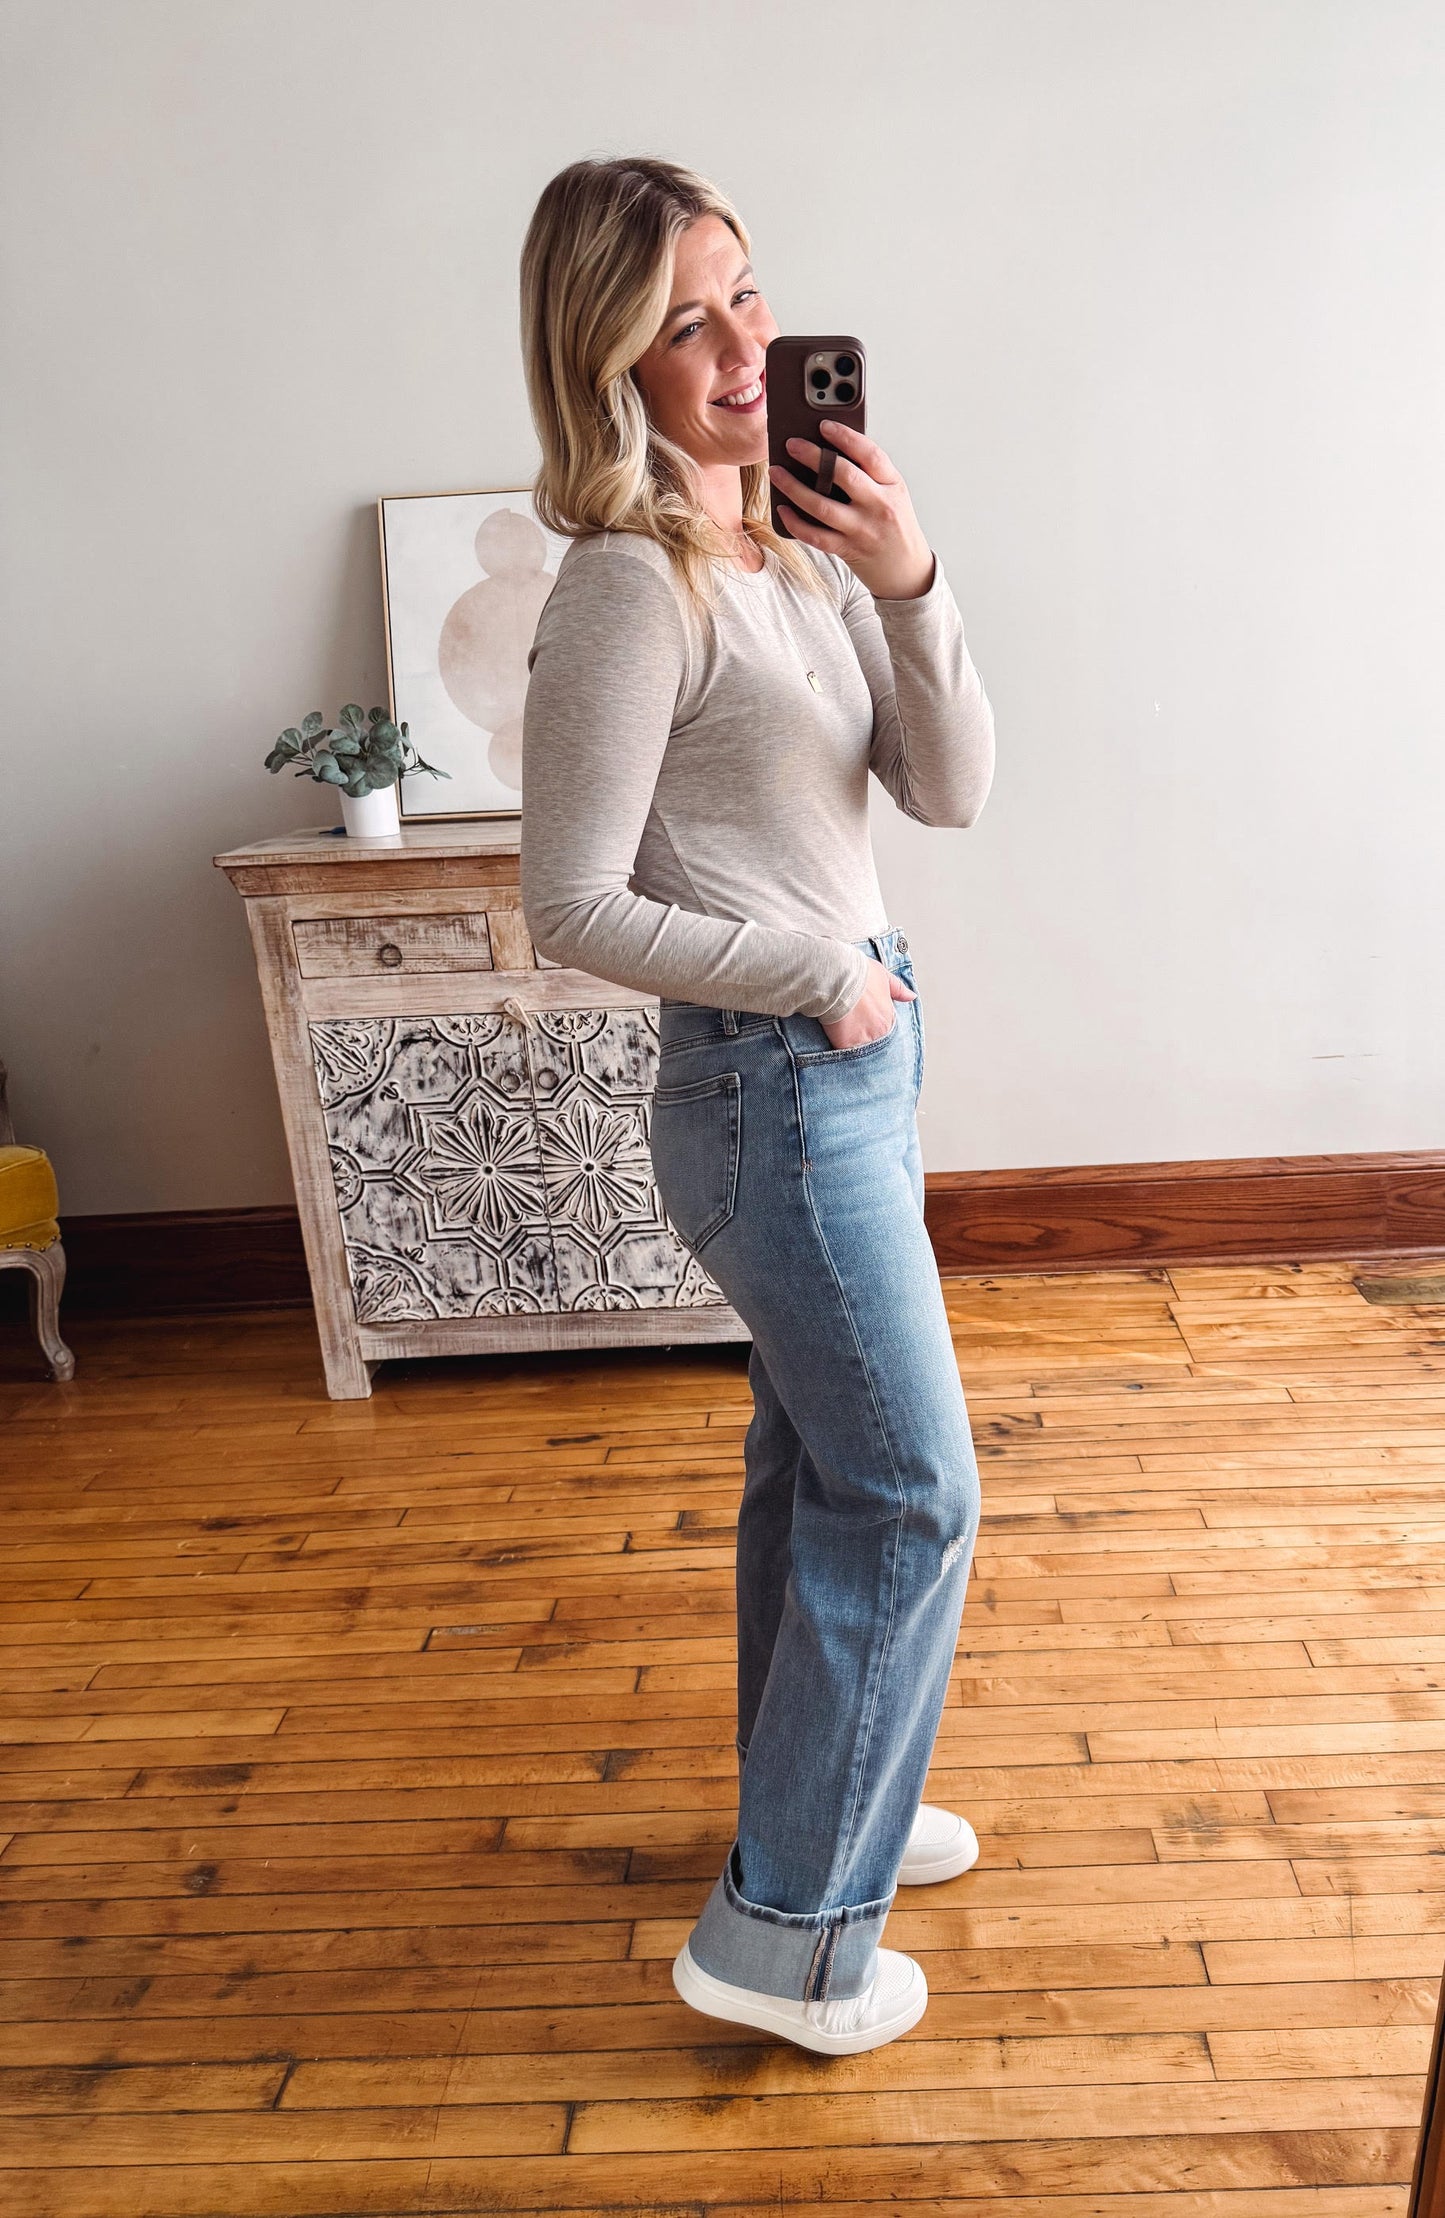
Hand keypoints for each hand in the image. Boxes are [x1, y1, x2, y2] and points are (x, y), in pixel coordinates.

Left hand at [768, 420, 935, 599]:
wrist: (908, 570)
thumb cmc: (895, 526)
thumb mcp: (893, 495)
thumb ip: (869, 476)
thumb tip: (826, 452)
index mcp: (893, 485)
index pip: (870, 455)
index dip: (846, 437)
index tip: (824, 425)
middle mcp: (879, 506)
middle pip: (843, 475)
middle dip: (813, 456)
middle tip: (791, 444)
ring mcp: (863, 530)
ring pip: (823, 506)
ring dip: (794, 488)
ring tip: (777, 473)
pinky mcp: (848, 550)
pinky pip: (816, 535)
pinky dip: (795, 522)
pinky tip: (782, 509)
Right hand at [822, 958, 915, 1049]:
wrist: (839, 978)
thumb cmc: (859, 974)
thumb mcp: (884, 977)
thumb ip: (898, 989)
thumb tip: (911, 996)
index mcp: (889, 1017)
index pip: (887, 1030)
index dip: (875, 1028)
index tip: (866, 1024)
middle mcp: (880, 1032)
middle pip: (876, 1044)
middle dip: (867, 1041)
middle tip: (854, 1033)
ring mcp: (864, 1040)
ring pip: (862, 1052)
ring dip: (856, 1049)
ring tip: (846, 1041)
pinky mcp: (846, 1045)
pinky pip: (845, 1054)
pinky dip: (841, 1052)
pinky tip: (836, 1045)